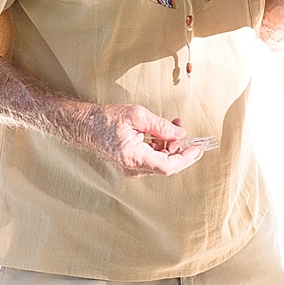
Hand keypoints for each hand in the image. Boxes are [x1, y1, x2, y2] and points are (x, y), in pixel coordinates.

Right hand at [83, 104, 205, 177]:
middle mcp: (132, 168)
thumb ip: (161, 126)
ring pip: (161, 162)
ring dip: (171, 145)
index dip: (186, 158)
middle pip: (167, 165)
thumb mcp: (137, 115)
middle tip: (185, 129)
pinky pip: (153, 160)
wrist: (85, 125)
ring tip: (174, 124)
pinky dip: (161, 147)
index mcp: (133, 157)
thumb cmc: (106, 119)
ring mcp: (131, 169)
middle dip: (180, 148)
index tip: (198, 148)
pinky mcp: (131, 165)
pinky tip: (162, 133)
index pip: (168, 166)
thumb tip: (181, 133)